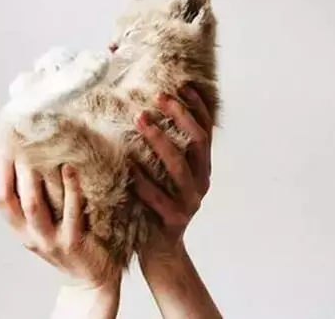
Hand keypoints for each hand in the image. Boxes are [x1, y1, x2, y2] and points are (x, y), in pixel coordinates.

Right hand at [0, 156, 120, 318]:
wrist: (93, 276)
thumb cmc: (72, 238)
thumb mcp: (49, 219)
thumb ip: (40, 194)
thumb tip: (36, 155)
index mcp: (21, 228)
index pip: (0, 196)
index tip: (5, 140)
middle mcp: (30, 235)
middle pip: (12, 199)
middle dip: (14, 167)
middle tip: (22, 138)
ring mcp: (50, 240)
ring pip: (35, 207)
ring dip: (36, 177)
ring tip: (43, 150)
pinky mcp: (73, 243)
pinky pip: (71, 213)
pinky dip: (71, 189)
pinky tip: (71, 169)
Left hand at [132, 86, 221, 317]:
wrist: (160, 249)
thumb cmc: (156, 203)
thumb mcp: (166, 174)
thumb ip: (165, 149)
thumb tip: (147, 108)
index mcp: (202, 168)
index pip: (206, 131)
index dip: (198, 107)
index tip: (183, 85)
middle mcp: (202, 181)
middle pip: (197, 142)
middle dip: (180, 115)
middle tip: (159, 95)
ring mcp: (190, 201)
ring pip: (179, 166)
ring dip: (160, 140)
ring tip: (140, 118)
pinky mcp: (174, 220)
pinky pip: (158, 197)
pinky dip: (143, 179)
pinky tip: (128, 164)